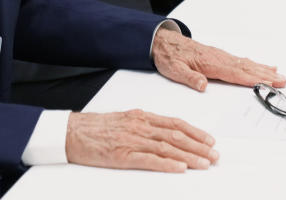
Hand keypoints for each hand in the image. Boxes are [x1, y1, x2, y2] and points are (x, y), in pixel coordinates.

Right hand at [66, 109, 218, 172]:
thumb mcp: (123, 120)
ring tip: (205, 164)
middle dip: (198, 146)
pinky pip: (150, 160)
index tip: (209, 140)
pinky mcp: (123, 155)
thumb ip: (142, 125)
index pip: (174, 123)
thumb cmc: (94, 127)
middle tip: (214, 155)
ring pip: (167, 148)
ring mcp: (132, 140)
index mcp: (141, 117)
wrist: (71, 132)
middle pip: (176, 136)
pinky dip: (167, 164)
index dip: (195, 132)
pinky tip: (180, 168)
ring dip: (189, 156)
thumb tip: (162, 133)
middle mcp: (140, 126)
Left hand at [151, 28, 285, 91]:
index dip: (253, 79)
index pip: (235, 73)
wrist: (162, 41)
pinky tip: (263, 66)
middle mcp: (218, 58)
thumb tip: (202, 85)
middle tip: (283, 81)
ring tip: (279, 75)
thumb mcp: (173, 69)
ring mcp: (220, 56)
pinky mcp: (219, 56)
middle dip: (265, 75)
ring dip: (263, 70)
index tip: (268, 83)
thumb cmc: (168, 56)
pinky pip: (241, 61)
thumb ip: (189, 78)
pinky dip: (254, 64)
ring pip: (246, 64)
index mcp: (210, 63)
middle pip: (246, 68)